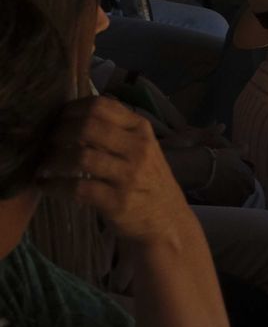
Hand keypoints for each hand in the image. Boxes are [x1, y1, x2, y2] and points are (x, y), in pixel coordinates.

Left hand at [39, 97, 194, 246]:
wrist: (166, 219)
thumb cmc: (147, 180)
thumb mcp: (142, 147)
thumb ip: (116, 130)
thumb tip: (75, 113)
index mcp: (141, 129)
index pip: (102, 106)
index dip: (72, 109)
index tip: (57, 119)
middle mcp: (138, 148)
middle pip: (88, 127)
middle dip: (59, 133)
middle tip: (46, 142)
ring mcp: (128, 175)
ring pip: (80, 157)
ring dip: (53, 160)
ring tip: (43, 165)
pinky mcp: (116, 201)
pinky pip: (77, 188)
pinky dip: (54, 185)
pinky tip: (45, 185)